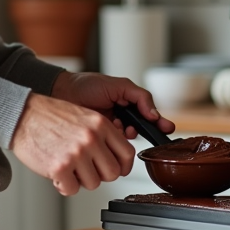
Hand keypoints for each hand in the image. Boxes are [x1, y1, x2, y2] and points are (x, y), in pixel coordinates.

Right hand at [9, 92, 137, 196]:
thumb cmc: (49, 116)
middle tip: (86, 170)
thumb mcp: (84, 116)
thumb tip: (114, 156)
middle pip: (112, 173)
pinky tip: (58, 174)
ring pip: (93, 184)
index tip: (118, 170)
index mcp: (100, 124)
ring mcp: (76, 153)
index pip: (127, 153)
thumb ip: (101, 134)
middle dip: (100, 175)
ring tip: (68, 168)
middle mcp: (91, 138)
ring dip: (80, 180)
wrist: (21, 115)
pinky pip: (72, 189)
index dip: (123, 166)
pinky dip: (64, 186)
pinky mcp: (60, 167)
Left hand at [51, 71, 175, 140]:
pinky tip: (112, 131)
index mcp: (128, 103)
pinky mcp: (100, 139)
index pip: (148, 114)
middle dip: (145, 130)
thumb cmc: (87, 85)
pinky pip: (114, 144)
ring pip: (129, 137)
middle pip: (141, 128)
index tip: (167, 129)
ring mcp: (111, 129)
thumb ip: (139, 96)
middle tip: (147, 131)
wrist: (62, 92)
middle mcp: (122, 117)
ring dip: (129, 133)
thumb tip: (153, 114)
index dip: (159, 122)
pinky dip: (116, 139)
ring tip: (123, 127)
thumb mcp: (118, 85)